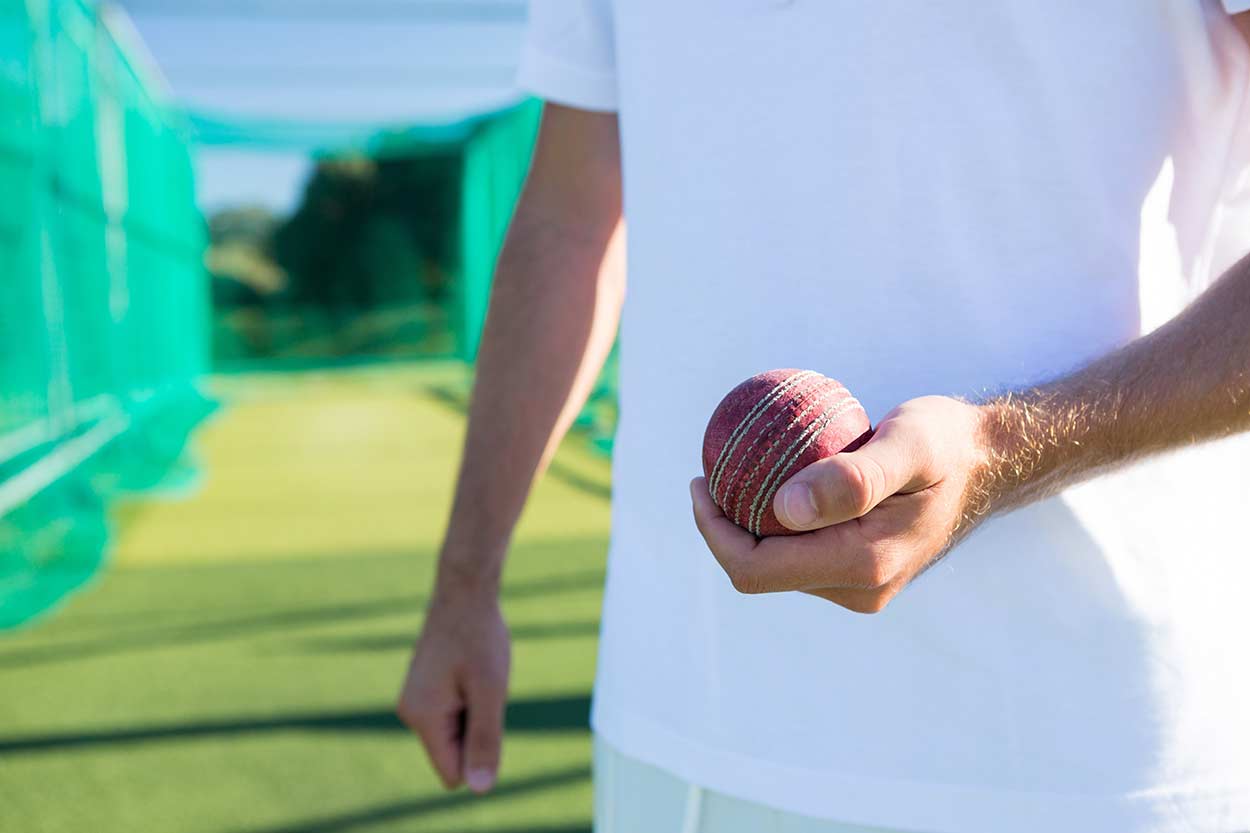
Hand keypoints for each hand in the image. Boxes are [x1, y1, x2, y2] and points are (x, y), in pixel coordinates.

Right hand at [395, 580, 510, 792]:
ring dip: (476, 711)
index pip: (452, 772)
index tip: (486, 710)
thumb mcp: (491, 691)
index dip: (478, 752)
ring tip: (478, 675)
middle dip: (478, 728)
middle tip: (483, 687)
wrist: (465, 590)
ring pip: (457, 732)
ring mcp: (416, 699)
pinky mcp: (425, 689)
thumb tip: (479, 789)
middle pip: (455, 752)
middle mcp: (411, 712)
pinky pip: (455, 713)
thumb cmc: (480, 637)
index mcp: (422, 717)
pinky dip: (471, 698)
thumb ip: (485, 740)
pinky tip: (472, 669)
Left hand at [690, 396, 991, 612]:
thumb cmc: (947, 443)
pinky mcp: (864, 575)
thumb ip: (852, 479)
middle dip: (724, 528)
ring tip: (736, 471)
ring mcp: (863, 588)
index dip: (713, 532)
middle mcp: (861, 589)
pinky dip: (779, 521)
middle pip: (760, 572)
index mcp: (864, 564)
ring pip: (779, 565)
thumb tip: (781, 509)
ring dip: (751, 524)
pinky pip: (801, 553)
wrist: (990, 463)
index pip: (756, 568)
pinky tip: (767, 478)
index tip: (701, 481)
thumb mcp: (908, 444)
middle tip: (709, 472)